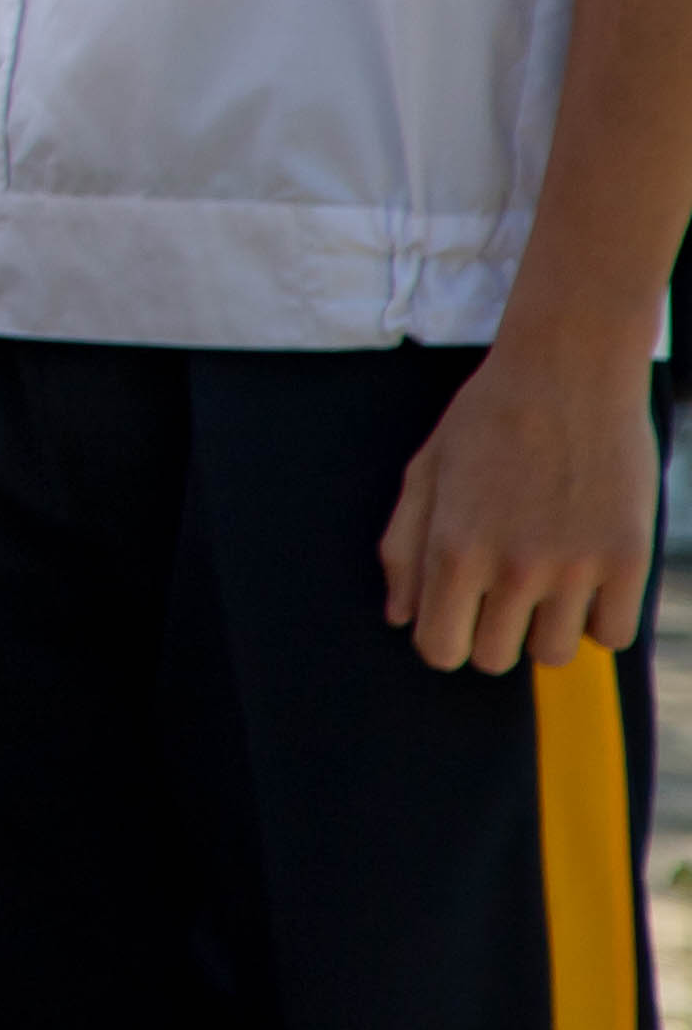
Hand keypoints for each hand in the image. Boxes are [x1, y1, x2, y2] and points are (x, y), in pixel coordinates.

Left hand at [383, 331, 660, 674]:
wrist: (567, 370)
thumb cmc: (486, 418)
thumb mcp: (426, 471)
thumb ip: (404, 548)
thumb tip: (401, 618)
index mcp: (453, 548)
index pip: (439, 649)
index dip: (444, 637)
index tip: (459, 615)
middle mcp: (512, 567)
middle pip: (494, 659)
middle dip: (494, 629)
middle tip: (504, 584)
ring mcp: (573, 567)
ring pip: (554, 655)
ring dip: (547, 626)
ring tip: (547, 574)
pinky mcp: (628, 560)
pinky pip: (611, 637)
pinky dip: (598, 617)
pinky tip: (587, 575)